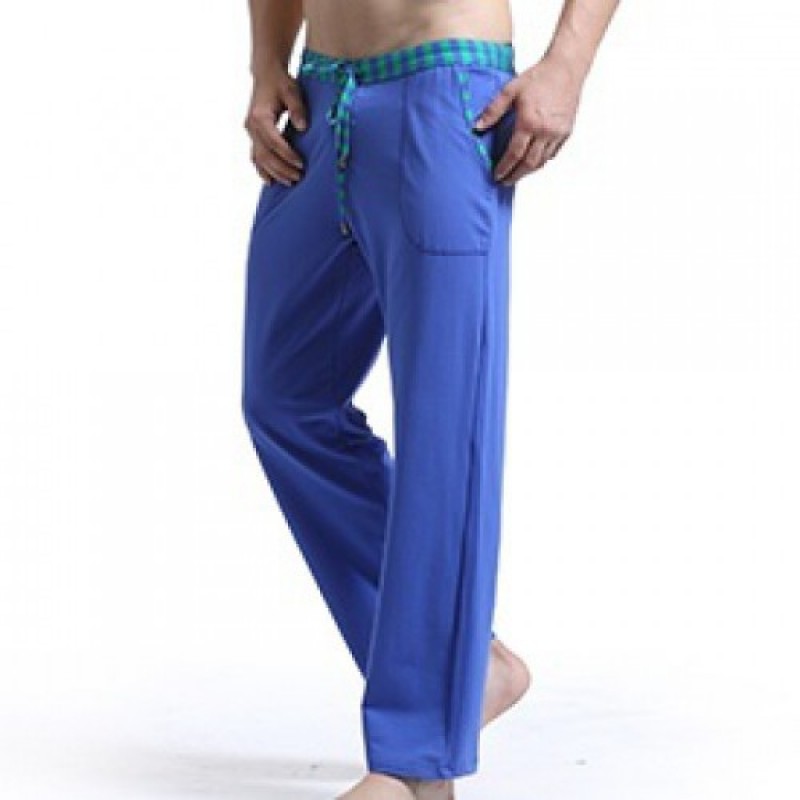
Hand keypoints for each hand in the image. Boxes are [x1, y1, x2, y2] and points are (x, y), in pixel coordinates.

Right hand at [244, 66, 307, 184]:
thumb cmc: (281, 83)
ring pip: (259, 159)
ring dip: (274, 173)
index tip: (301, 164)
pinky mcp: (252, 136)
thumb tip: (303, 127)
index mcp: (260, 116)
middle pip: (265, 154)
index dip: (287, 154)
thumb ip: (297, 109)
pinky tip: (271, 181)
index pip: (274, 141)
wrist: (267, 75)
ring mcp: (250, 132)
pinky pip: (255, 157)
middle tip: (298, 177)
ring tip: (290, 182)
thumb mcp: (292, 91)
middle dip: (282, 168)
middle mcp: (251, 126)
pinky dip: (262, 170)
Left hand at [474, 52, 584, 185]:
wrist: (566, 68)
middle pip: (529, 163)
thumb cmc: (538, 76)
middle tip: (505, 182)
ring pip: (542, 161)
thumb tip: (476, 127)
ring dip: (528, 171)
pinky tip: (532, 162)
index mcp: (529, 122)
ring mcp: (558, 133)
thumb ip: (493, 110)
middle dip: (516, 175)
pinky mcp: (567, 131)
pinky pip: (553, 153)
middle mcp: (545, 131)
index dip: (504, 167)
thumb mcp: (510, 90)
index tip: (496, 175)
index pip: (514, 154)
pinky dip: (541, 161)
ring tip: (517, 174)